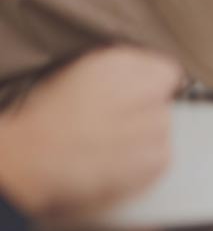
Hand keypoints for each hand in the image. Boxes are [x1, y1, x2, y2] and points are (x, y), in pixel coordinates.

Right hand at [0, 47, 180, 218]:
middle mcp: (144, 87)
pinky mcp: (156, 157)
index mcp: (120, 64)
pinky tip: (114, 166)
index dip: (150, 89)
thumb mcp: (77, 79)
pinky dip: (143, 166)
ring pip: (163, 131)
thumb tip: (138, 85)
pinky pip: (161, 160)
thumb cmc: (42, 124)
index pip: (164, 72)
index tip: (135, 102)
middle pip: (163, 102)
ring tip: (110, 150)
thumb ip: (116, 77)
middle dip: (146, 114)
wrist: (29, 161)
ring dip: (145, 140)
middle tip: (118, 129)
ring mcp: (155, 122)